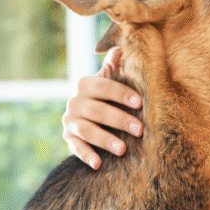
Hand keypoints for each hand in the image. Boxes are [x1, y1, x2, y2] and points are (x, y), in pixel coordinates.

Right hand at [62, 47, 142, 168]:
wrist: (84, 116)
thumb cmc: (106, 96)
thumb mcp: (108, 80)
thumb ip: (114, 66)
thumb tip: (122, 45)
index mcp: (86, 84)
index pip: (104, 86)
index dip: (121, 94)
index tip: (140, 103)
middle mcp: (75, 101)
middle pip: (98, 110)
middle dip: (120, 120)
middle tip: (140, 130)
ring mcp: (70, 121)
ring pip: (87, 130)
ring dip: (105, 139)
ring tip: (123, 149)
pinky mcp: (68, 138)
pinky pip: (75, 147)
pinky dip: (86, 155)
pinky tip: (98, 164)